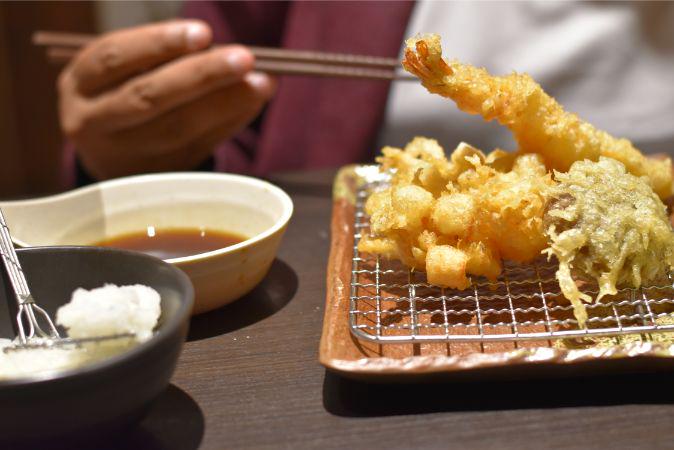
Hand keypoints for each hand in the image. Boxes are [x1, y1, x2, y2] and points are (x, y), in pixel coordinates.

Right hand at [58, 20, 275, 178]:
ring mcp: (122, 156)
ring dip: (226, 102)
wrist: (112, 156)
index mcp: (80, 83)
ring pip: (177, 129)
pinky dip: (230, 122)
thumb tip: (242, 59)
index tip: (204, 33)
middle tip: (245, 59)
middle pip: (149, 97)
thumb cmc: (127, 95)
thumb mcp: (132, 71)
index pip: (114, 57)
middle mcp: (92, 122)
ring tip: (262, 83)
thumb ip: (176, 59)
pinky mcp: (153, 178)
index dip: (159, 43)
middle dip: (201, 75)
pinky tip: (253, 103)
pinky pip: (198, 147)